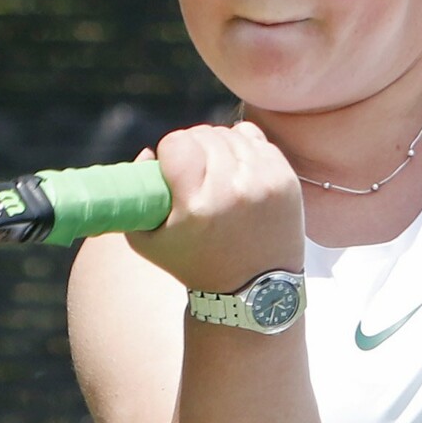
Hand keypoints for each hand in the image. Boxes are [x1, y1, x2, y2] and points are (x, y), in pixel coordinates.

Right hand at [126, 121, 304, 293]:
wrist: (255, 289)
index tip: (172, 166)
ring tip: (215, 169)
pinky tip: (239, 169)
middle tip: (193, 168)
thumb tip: (147, 152)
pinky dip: (244, 148)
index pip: (177, 143)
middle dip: (193, 146)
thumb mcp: (150, 242)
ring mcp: (264, 182)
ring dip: (218, 145)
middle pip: (204, 135)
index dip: (170, 150)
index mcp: (197, 206)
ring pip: (231, 133)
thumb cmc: (197, 265)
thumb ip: (135, 197)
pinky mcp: (286, 180)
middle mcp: (233, 190)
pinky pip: (258, 141)